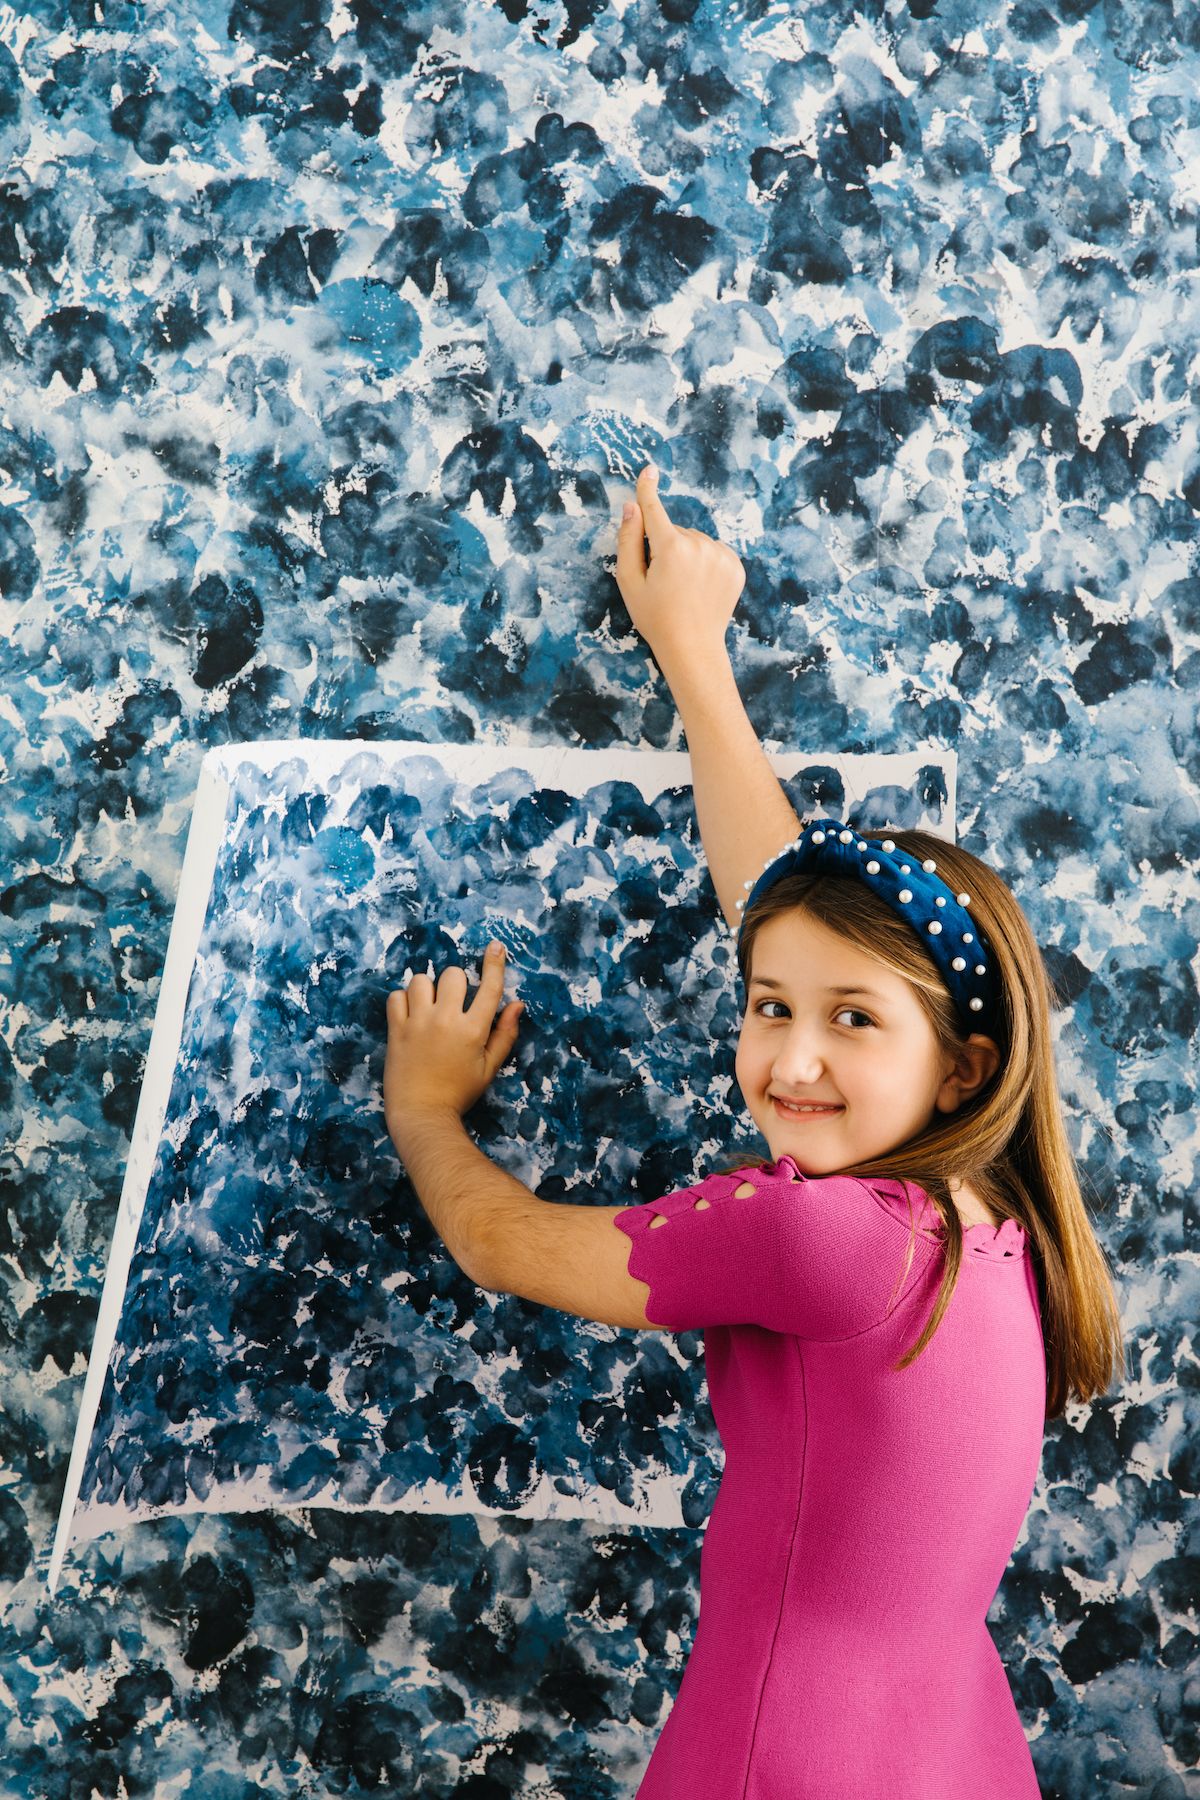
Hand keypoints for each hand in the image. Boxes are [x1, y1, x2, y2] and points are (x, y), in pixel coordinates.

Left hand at [385, 940, 523, 1136]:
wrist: (421, 1113)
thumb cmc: (459, 1093)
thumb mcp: (489, 1068)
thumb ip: (505, 1034)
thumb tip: (517, 1005)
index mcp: (473, 1030)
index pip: (489, 988)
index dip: (495, 964)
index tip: (496, 947)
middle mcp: (446, 1021)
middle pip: (452, 975)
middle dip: (456, 983)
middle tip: (453, 1003)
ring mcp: (418, 1023)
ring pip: (421, 980)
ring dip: (428, 989)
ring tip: (429, 1007)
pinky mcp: (395, 1029)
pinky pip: (396, 996)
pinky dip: (404, 1000)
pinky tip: (410, 1015)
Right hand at [614, 463, 745, 675]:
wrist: (693, 648)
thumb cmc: (655, 617)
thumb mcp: (629, 581)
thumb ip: (628, 540)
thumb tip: (632, 506)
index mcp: (671, 548)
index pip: (655, 510)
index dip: (648, 490)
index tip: (648, 470)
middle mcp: (700, 545)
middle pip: (674, 532)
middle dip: (665, 548)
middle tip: (663, 582)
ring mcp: (721, 555)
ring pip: (695, 542)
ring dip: (686, 555)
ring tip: (683, 588)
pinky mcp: (736, 566)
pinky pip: (713, 552)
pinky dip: (705, 563)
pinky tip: (700, 586)